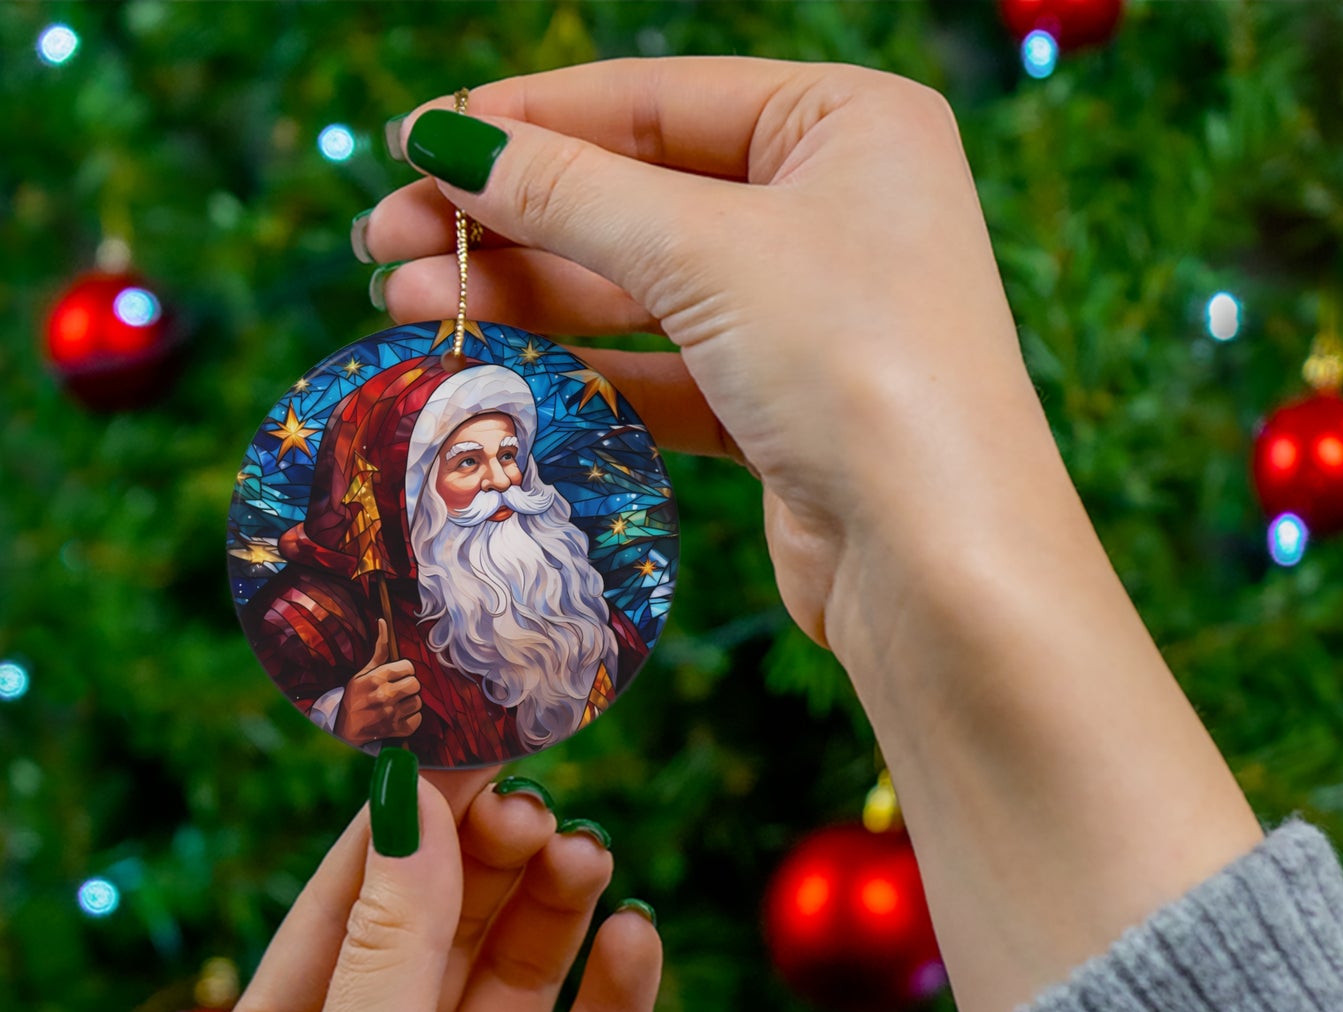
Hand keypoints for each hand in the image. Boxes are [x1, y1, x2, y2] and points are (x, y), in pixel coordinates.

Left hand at [201, 771, 662, 1011]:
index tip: (467, 742)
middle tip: (540, 807)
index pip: (353, 900)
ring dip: (555, 911)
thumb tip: (414, 803)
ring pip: (522, 977)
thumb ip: (391, 947)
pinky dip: (618, 995)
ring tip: (589, 857)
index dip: (409, 821)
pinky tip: (636, 941)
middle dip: (491, 862)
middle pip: (447, 927)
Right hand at [336, 619, 421, 745]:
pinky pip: (418, 718)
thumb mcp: (363, 672)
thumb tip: (384, 622)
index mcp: (376, 678)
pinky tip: (399, 715)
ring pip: (418, 701)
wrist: (346, 730)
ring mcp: (392, 714)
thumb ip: (379, 649)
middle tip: (398, 689)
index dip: (404, 670)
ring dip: (410, 701)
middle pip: (416, 683)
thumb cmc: (355, 698)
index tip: (396, 675)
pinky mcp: (398, 730)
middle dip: (408, 685)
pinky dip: (412, 717)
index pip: (409, 666)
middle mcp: (384, 696)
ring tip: (397, 703)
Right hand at [363, 57, 1048, 652]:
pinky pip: (664, 370)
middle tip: (384, 241)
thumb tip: (447, 141)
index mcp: (847, 124)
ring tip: (406, 304)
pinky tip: (497, 366)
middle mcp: (834, 209)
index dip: (527, 120)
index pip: (655, 100)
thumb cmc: (856, 365)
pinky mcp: (783, 409)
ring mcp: (809, 315)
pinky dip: (584, 369)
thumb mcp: (706, 251)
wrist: (938, 560)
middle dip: (509, 218)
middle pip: (637, 195)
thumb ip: (570, 192)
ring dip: (527, 295)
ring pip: (641, 288)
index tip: (413, 142)